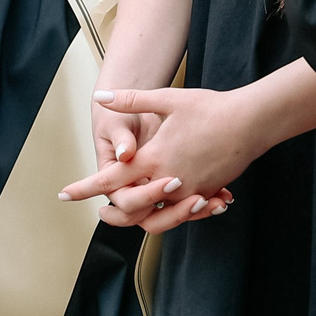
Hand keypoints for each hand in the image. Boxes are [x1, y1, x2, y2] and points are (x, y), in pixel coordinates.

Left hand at [62, 86, 250, 232]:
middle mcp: (169, 180)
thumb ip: (132, 100)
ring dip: (140, 219)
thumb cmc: (210, 108)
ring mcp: (189, 191)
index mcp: (154, 158)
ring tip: (130, 213)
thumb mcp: (168, 100)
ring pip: (157, 218)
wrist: (251, 122)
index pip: (111, 178)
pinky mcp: (206, 193)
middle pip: (131, 208)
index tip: (65, 194)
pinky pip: (183, 213)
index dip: (86, 187)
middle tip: (99, 211)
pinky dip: (172, 215)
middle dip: (112, 213)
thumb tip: (101, 96)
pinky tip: (168, 207)